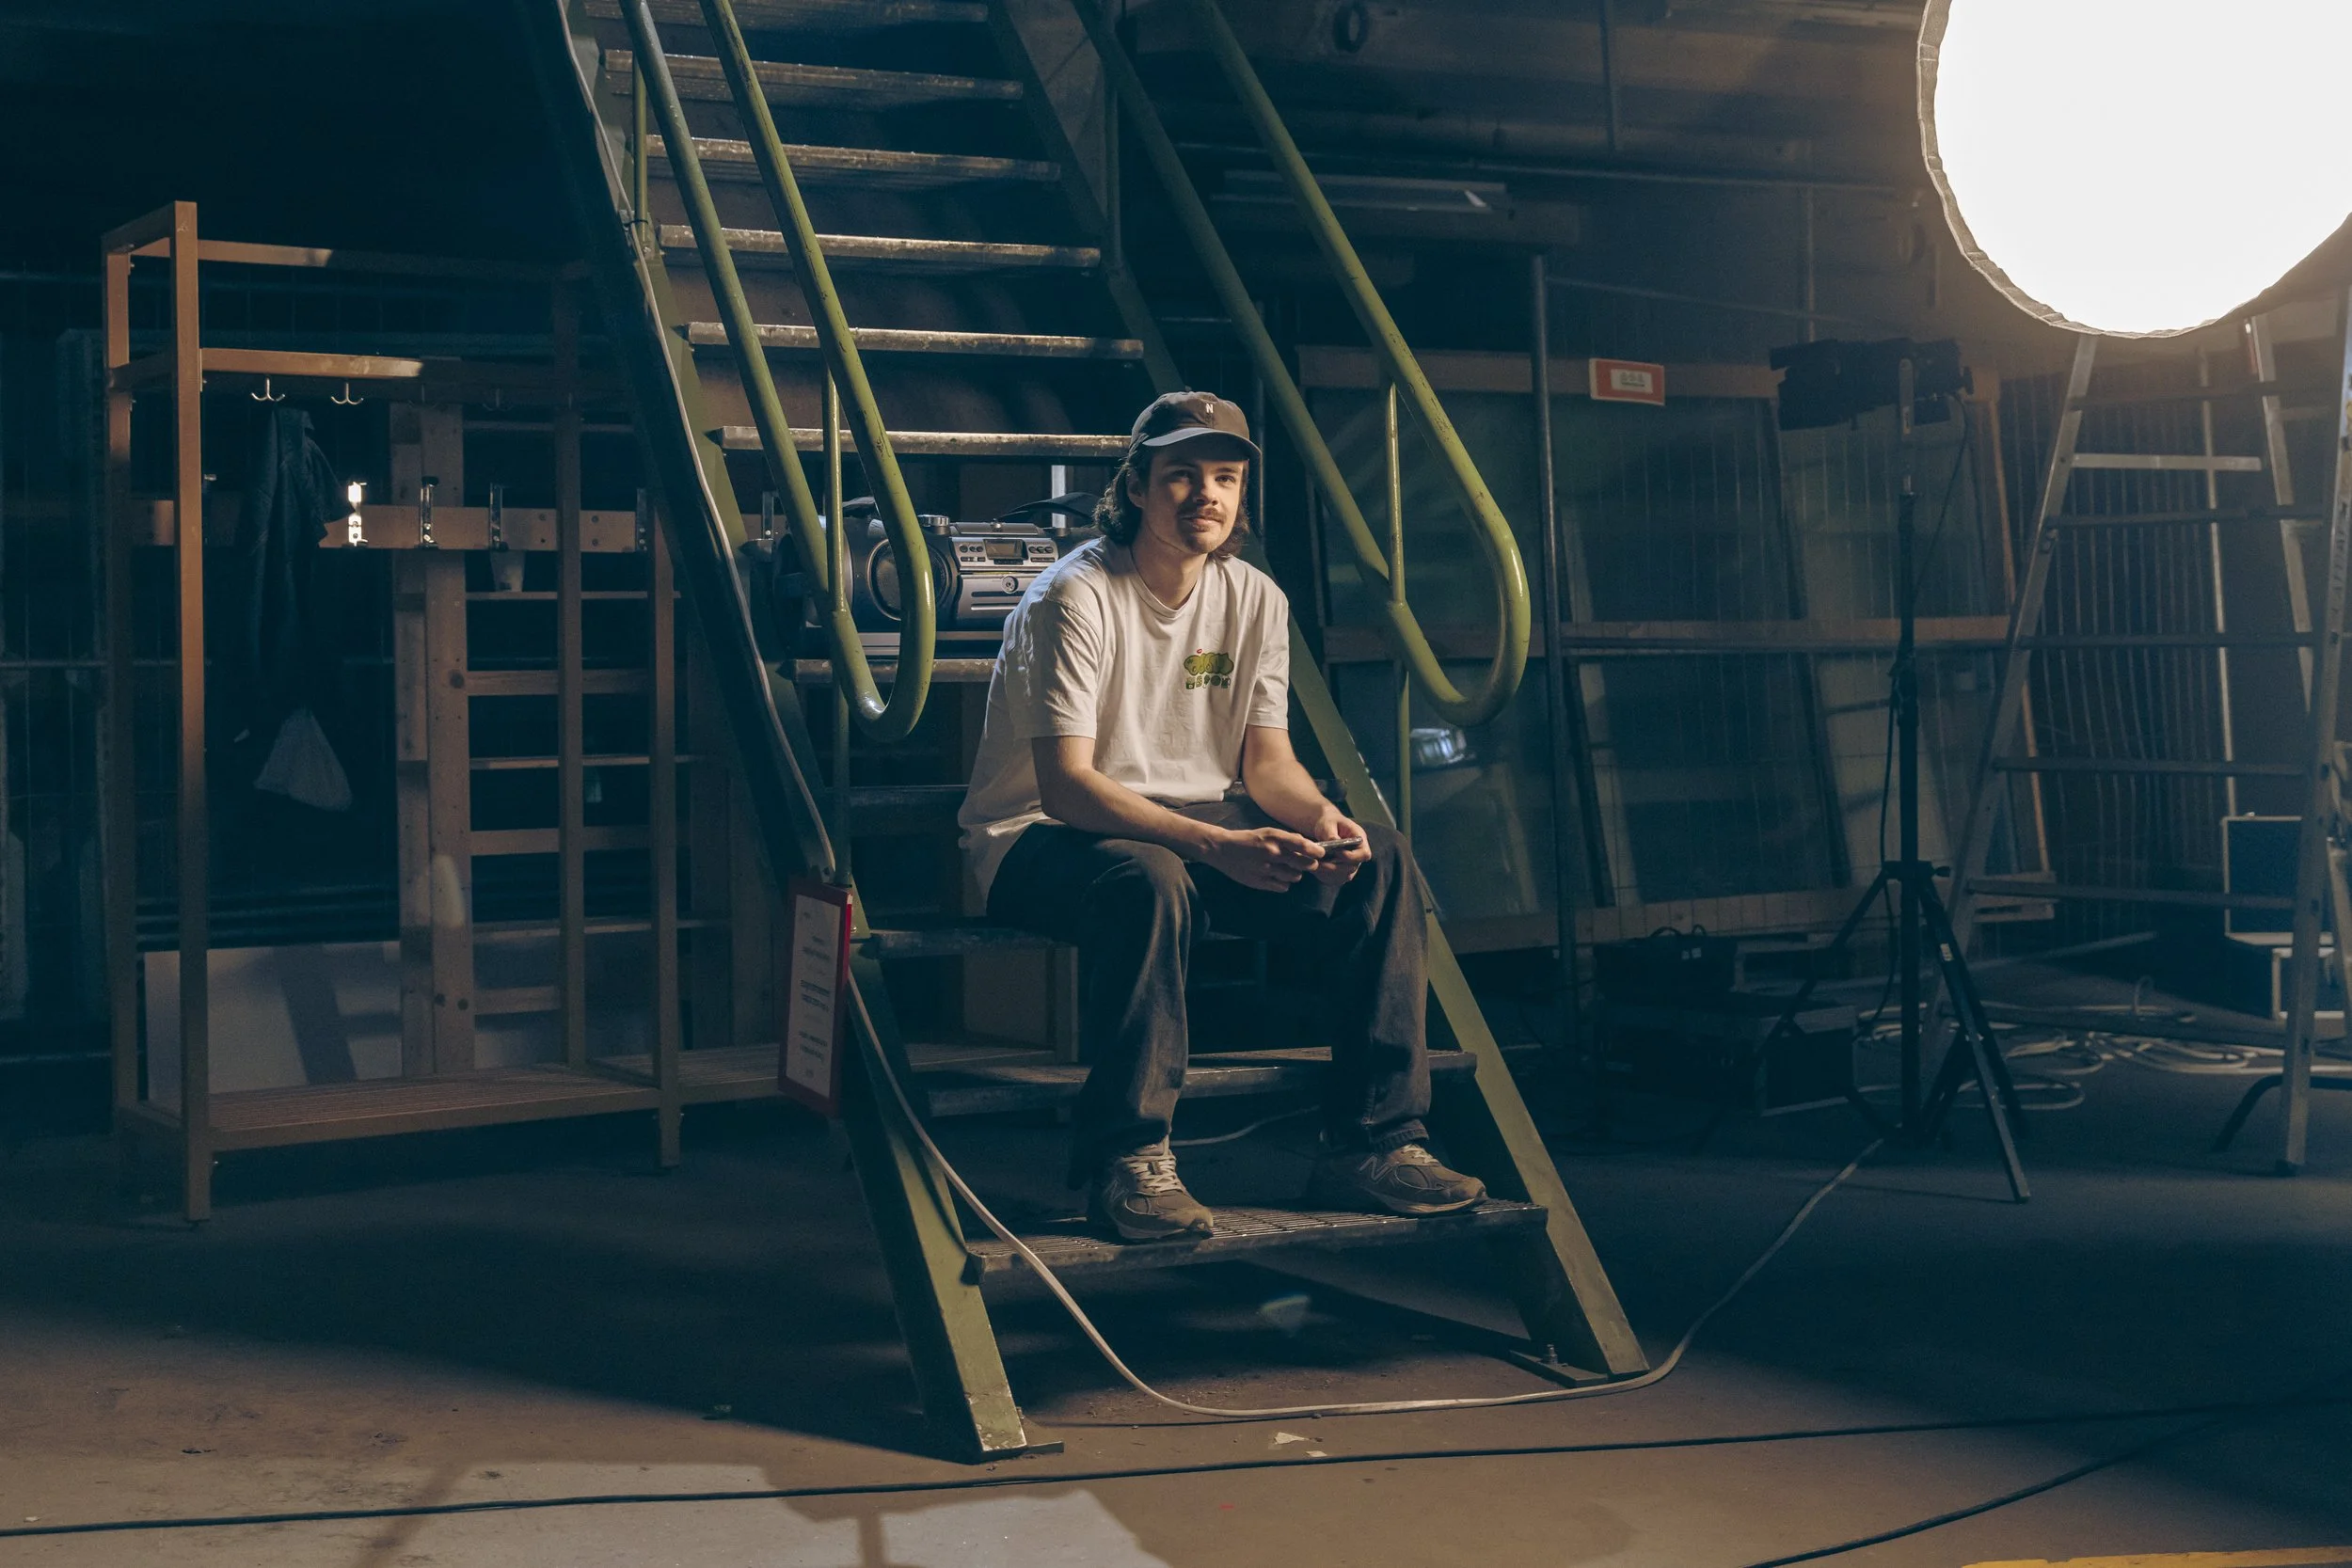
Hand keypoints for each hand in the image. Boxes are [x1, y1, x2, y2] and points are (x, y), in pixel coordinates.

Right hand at [1201, 825, 1322, 890]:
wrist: (1223, 849)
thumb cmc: (1248, 839)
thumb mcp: (1267, 832)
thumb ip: (1287, 839)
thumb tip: (1307, 844)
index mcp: (1275, 838)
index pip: (1303, 846)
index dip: (1316, 851)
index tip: (1321, 853)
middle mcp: (1273, 853)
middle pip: (1305, 864)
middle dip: (1309, 864)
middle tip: (1308, 863)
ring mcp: (1267, 869)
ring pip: (1296, 877)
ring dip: (1295, 874)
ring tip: (1286, 869)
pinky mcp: (1261, 882)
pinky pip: (1283, 887)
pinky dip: (1283, 883)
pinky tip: (1276, 876)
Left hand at [1306, 810, 1371, 885]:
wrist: (1324, 828)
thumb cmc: (1328, 822)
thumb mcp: (1327, 824)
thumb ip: (1330, 833)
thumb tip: (1334, 841)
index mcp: (1359, 839)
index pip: (1364, 854)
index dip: (1352, 857)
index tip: (1337, 853)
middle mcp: (1358, 854)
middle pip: (1352, 868)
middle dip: (1335, 867)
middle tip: (1319, 863)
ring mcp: (1351, 864)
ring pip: (1344, 876)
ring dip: (1329, 873)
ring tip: (1314, 866)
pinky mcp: (1341, 871)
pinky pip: (1335, 879)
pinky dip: (1325, 877)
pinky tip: (1314, 869)